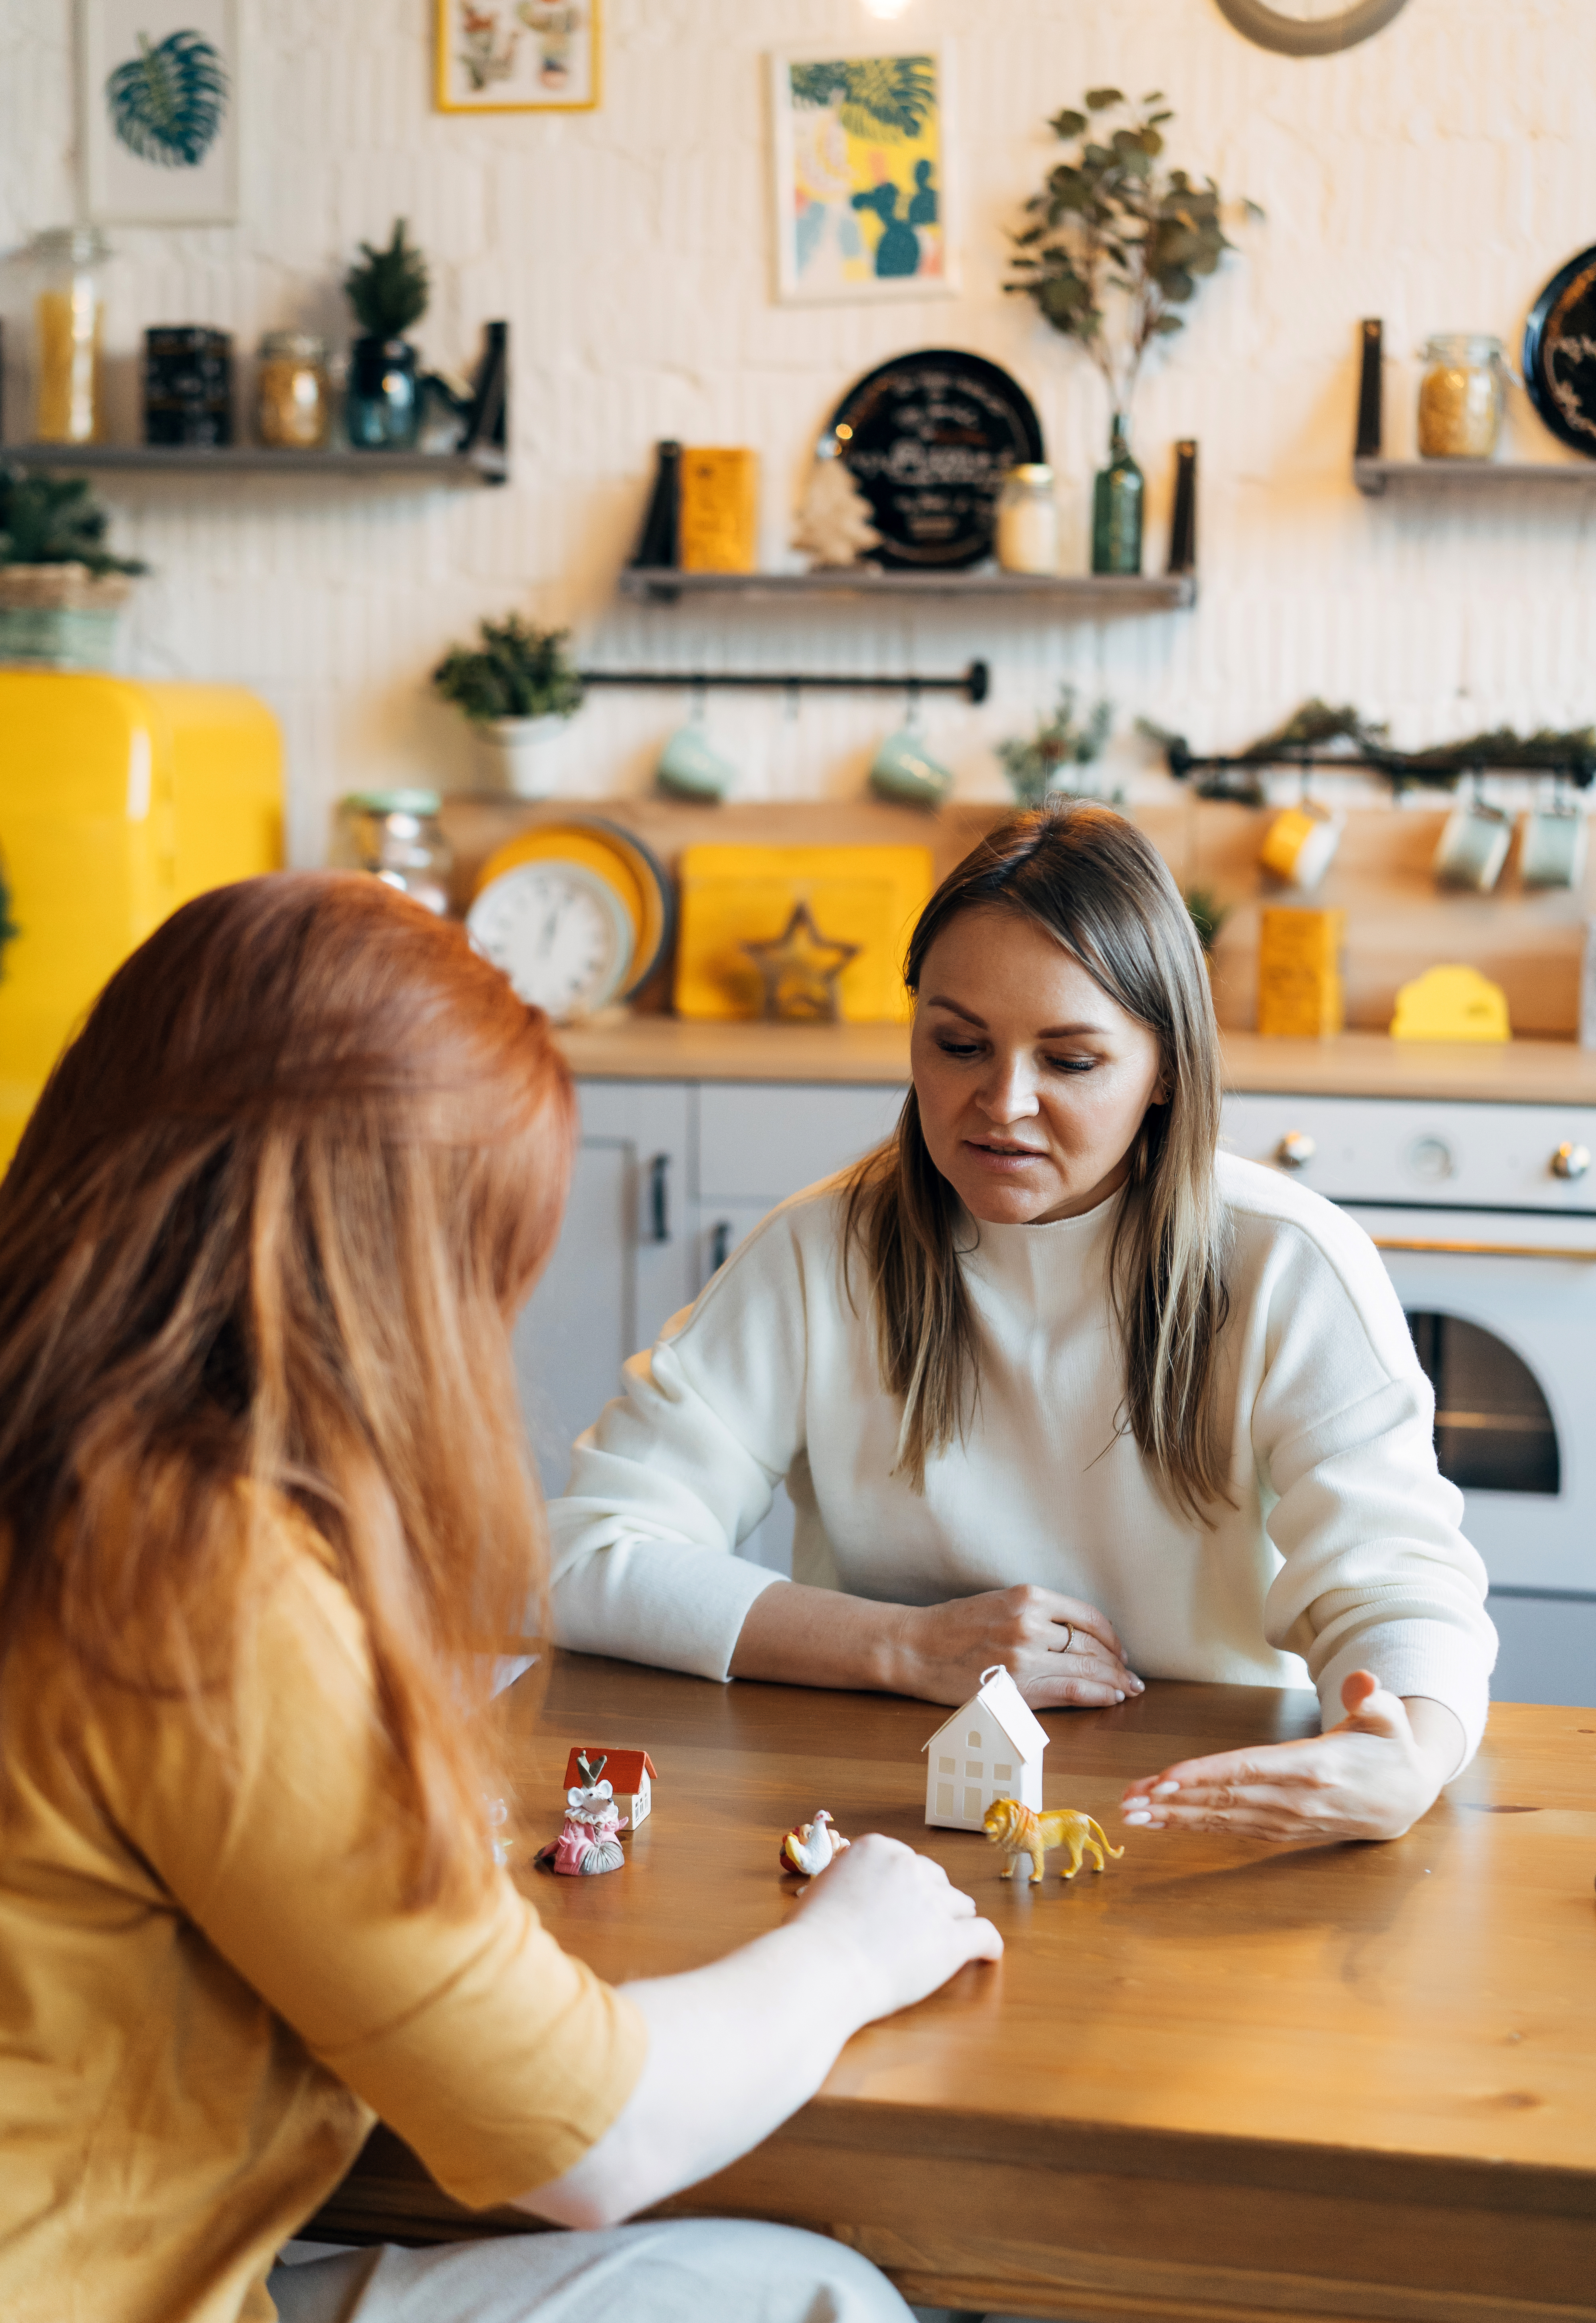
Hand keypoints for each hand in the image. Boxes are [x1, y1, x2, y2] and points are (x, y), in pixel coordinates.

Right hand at [792, 1832, 1001, 2020]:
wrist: (821, 1966)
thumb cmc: (809, 1937)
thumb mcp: (820, 1891)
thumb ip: (843, 1886)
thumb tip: (843, 1898)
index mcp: (876, 1848)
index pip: (905, 1862)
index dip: (905, 1886)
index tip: (901, 1903)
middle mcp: (908, 1866)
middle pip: (935, 1879)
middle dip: (931, 1900)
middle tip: (920, 1925)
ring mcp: (933, 1901)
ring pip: (961, 1905)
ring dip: (955, 1920)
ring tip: (949, 1940)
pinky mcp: (951, 1939)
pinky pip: (984, 1935)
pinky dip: (988, 1944)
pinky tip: (987, 1953)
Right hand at [891, 1583, 1142, 1708]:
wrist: (915, 1647)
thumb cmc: (955, 1625)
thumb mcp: (1000, 1604)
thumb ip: (1040, 1615)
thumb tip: (1081, 1635)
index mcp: (1028, 1597)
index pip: (1088, 1617)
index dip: (1111, 1637)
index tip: (1120, 1649)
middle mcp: (1030, 1624)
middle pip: (1092, 1646)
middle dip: (1118, 1664)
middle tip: (1133, 1676)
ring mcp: (1024, 1658)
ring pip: (1086, 1670)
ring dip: (1113, 1682)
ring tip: (1128, 1689)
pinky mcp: (1016, 1687)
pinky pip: (1068, 1692)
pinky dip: (1094, 1695)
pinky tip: (1108, 1697)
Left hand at [1119, 1671, 1454, 1844]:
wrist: (1406, 1799)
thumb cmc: (1391, 1750)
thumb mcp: (1391, 1719)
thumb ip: (1376, 1699)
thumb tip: (1365, 1682)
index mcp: (1314, 1768)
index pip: (1249, 1769)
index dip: (1206, 1775)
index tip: (1167, 1778)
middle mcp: (1294, 1799)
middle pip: (1224, 1797)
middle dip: (1174, 1800)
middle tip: (1129, 1798)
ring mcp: (1286, 1819)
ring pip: (1222, 1818)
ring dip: (1175, 1817)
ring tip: (1133, 1813)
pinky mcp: (1281, 1829)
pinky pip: (1232, 1828)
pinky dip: (1196, 1826)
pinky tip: (1165, 1822)